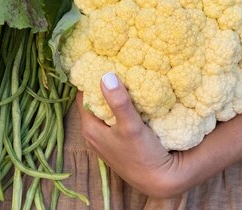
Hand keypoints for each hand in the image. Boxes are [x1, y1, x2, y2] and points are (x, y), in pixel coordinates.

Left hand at [77, 72, 189, 198]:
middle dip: (103, 85)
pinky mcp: (116, 142)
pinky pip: (113, 118)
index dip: (91, 78)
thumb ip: (118, 102)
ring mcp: (104, 139)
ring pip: (104, 110)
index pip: (83, 95)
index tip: (103, 61)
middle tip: (116, 65)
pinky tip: (131, 98)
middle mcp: (93, 133)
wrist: (159, 180)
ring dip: (112, 96)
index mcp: (89, 127)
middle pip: (94, 101)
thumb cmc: (142, 154)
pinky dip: (119, 107)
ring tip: (124, 76)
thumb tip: (106, 75)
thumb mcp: (130, 126)